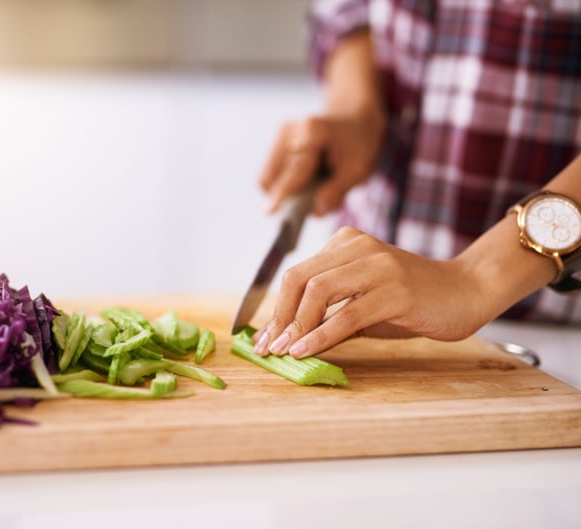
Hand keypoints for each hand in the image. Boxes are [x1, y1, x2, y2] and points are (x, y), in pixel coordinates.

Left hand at [253, 227, 492, 357]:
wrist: (468, 292)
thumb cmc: (412, 302)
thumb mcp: (362, 304)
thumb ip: (328, 315)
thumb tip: (287, 340)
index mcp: (346, 243)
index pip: (297, 274)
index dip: (276, 308)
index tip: (263, 338)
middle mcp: (358, 248)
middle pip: (300, 279)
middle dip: (280, 317)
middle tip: (269, 347)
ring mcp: (378, 267)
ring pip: (319, 292)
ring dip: (296, 326)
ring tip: (284, 351)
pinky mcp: (395, 291)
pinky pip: (347, 314)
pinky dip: (321, 335)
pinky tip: (306, 351)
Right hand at [258, 114, 383, 215]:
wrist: (353, 119)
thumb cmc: (357, 144)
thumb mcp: (358, 169)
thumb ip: (337, 191)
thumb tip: (316, 212)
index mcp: (312, 132)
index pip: (294, 169)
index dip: (282, 192)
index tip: (270, 211)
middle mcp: (290, 130)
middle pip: (274, 177)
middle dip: (288, 196)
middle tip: (313, 199)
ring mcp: (280, 134)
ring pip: (267, 178)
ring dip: (285, 191)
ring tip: (312, 184)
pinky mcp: (275, 141)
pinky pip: (270, 174)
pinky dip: (284, 184)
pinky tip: (305, 177)